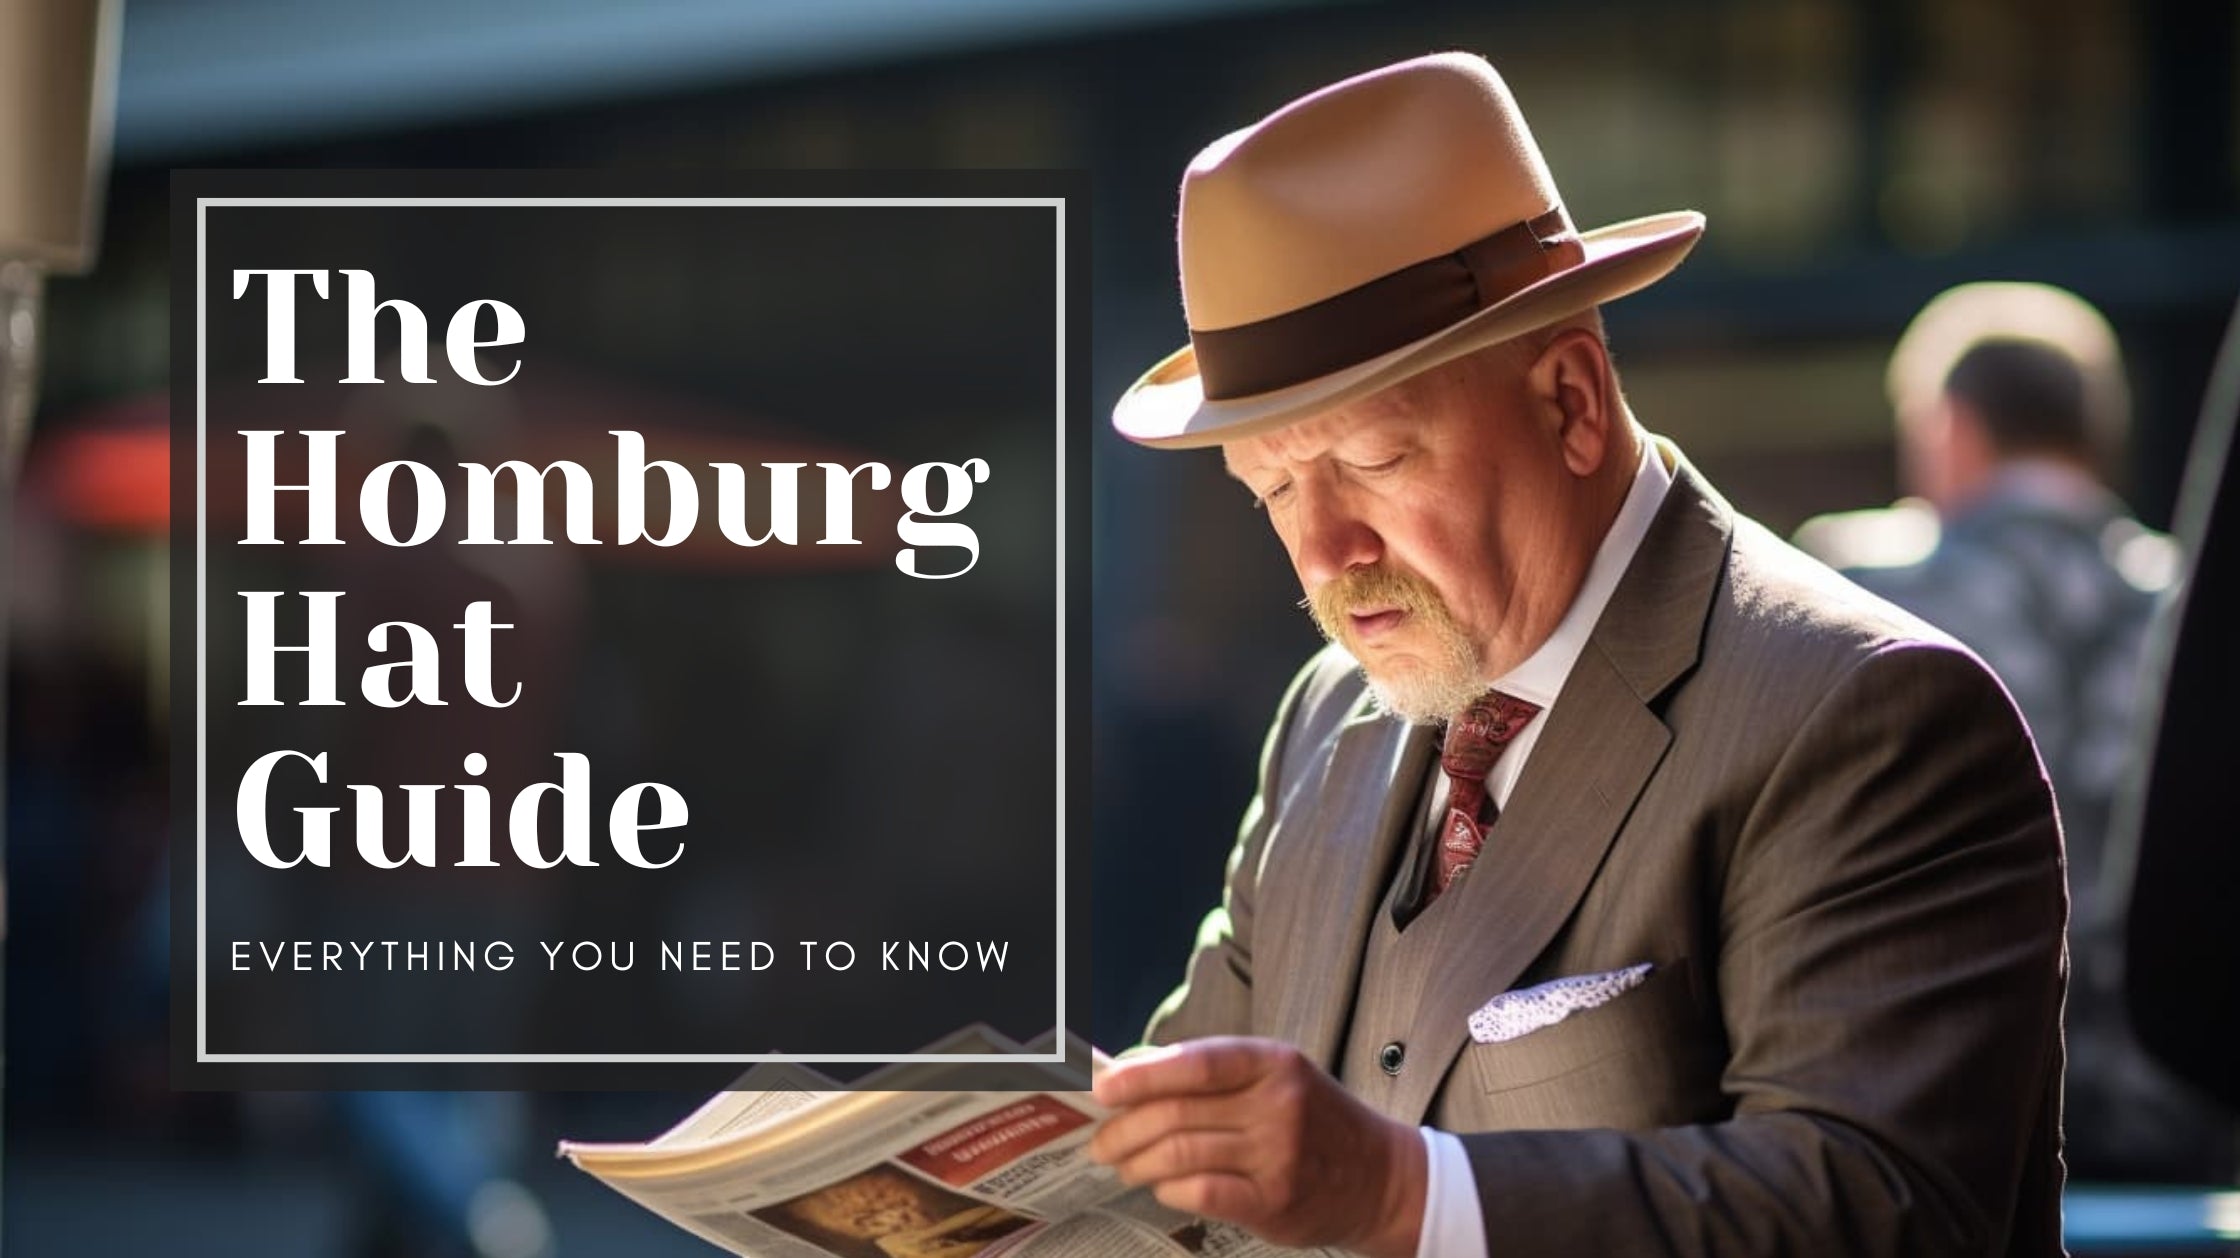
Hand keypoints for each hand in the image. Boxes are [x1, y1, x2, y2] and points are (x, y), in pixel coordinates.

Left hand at [1088, 1037, 1426, 1257]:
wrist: (1381, 1177)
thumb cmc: (1313, 1120)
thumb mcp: (1276, 1078)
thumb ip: (1212, 1075)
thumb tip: (1130, 1075)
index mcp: (1272, 1062)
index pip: (1195, 1062)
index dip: (1142, 1075)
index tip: (1102, 1089)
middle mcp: (1277, 1104)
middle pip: (1177, 1114)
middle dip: (1125, 1130)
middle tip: (1101, 1142)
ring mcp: (1278, 1155)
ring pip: (1181, 1154)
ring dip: (1138, 1163)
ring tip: (1124, 1166)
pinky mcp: (1275, 1201)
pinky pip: (1202, 1192)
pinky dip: (1169, 1190)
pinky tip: (1162, 1188)